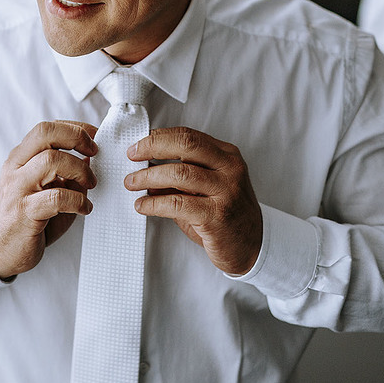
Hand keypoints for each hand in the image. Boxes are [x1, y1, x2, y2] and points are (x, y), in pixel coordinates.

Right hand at [0, 121, 97, 279]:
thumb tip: (91, 156)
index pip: (47, 128)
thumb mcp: (46, 189)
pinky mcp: (24, 212)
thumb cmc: (27, 219)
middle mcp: (16, 168)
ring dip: (80, 170)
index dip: (75, 127)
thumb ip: (65, 172)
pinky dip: (78, 200)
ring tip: (91, 184)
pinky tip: (84, 209)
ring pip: (51, 161)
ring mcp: (18, 189)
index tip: (95, 136)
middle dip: (77, 137)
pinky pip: (56, 197)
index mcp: (20, 158)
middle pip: (46, 133)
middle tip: (95, 152)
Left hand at [124, 127, 262, 275]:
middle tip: (132, 156)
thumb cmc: (225, 215)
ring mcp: (226, 192)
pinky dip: (154, 203)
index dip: (159, 137)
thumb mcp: (207, 188)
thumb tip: (144, 169)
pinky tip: (142, 206)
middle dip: (152, 147)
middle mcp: (230, 169)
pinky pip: (177, 203)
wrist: (252, 247)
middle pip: (186, 145)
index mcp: (227, 156)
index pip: (189, 135)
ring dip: (148, 177)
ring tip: (132, 183)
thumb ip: (180, 176)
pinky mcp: (217, 216)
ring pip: (179, 173)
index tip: (138, 145)